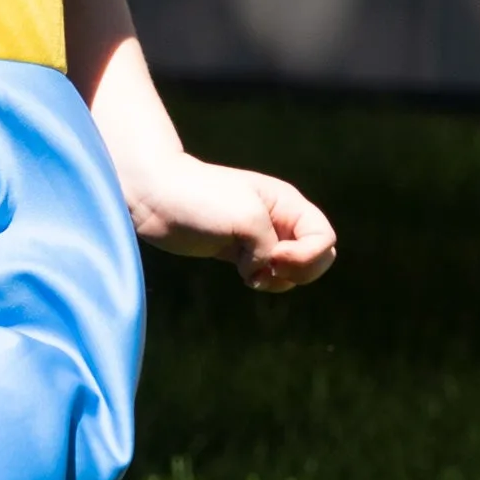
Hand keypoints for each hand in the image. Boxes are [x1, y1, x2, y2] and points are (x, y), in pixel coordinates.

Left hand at [127, 155, 336, 291]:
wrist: (155, 197)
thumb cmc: (200, 198)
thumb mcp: (246, 218)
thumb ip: (270, 248)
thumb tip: (264, 273)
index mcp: (287, 204)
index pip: (324, 239)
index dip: (308, 256)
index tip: (275, 256)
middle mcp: (279, 220)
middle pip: (318, 258)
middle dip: (300, 271)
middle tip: (269, 270)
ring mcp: (259, 238)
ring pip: (293, 272)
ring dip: (278, 280)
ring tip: (252, 274)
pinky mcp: (239, 253)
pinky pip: (268, 276)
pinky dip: (262, 282)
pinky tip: (243, 276)